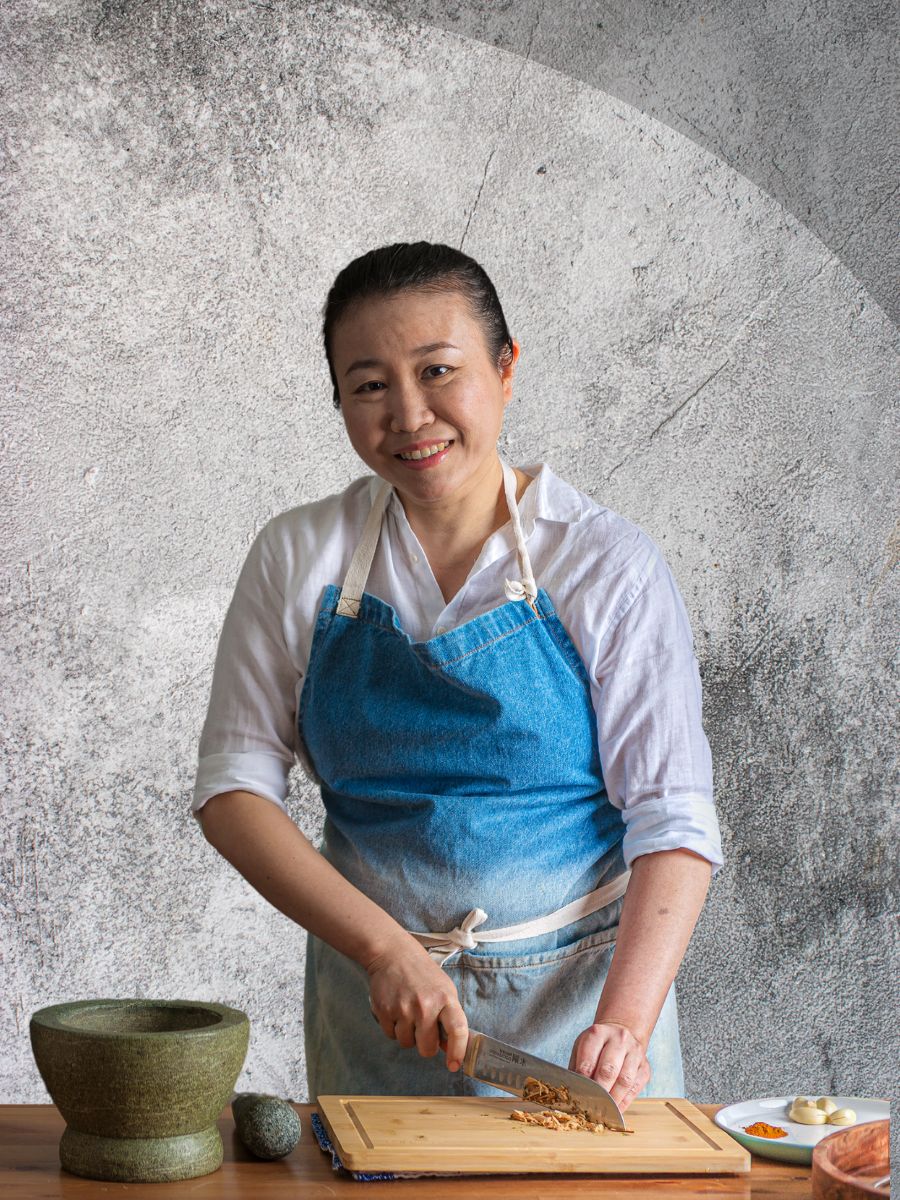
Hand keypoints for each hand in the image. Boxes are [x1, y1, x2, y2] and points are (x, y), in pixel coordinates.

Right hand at [366, 938, 468, 1072]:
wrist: (393, 954)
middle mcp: (425, 1005)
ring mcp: (403, 1009)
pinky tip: (396, 1009)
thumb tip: (448, 1047)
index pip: (457, 1029)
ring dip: (408, 1035)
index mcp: (445, 998)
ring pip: (407, 1044)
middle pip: (427, 1048)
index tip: (454, 1065)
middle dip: (425, 1045)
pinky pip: (391, 1035)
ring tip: (407, 1012)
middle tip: (423, 1030)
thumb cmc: (422, 973)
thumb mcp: (443, 989)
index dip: (458, 1051)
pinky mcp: (384, 1011)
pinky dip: (394, 1028)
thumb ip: (448, 1016)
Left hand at [568, 1022, 650, 1111]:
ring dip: (613, 1099)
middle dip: (599, 1092)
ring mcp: (635, 1053)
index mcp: (598, 1033)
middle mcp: (619, 1040)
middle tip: (591, 1107)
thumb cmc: (597, 1045)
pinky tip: (615, 1109)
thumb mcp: (582, 1047)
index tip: (579, 1095)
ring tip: (604, 1111)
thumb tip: (572, 1092)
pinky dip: (625, 1102)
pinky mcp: (645, 1067)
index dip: (583, 1081)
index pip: (589, 1060)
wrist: (620, 1032)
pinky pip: (635, 1088)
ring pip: (625, 1080)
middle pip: (609, 1070)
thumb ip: (577, 1067)